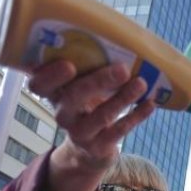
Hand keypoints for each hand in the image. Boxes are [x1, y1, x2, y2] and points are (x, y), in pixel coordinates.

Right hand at [28, 60, 155, 190]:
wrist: (88, 151)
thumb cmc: (85, 109)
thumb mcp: (78, 91)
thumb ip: (85, 71)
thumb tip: (113, 39)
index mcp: (54, 95)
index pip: (39, 85)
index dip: (50, 75)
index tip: (68, 64)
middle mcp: (63, 114)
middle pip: (73, 97)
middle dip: (98, 82)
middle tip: (122, 69)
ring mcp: (80, 133)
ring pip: (101, 116)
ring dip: (123, 98)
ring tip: (142, 84)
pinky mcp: (100, 147)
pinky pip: (120, 130)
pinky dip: (137, 116)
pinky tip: (150, 104)